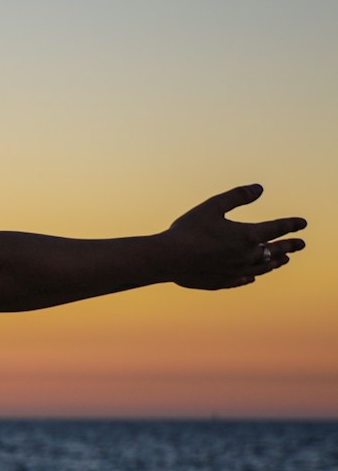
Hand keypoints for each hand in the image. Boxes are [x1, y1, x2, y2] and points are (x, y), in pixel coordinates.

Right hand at [162, 184, 306, 289]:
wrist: (168, 259)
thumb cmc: (188, 230)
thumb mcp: (213, 206)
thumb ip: (237, 196)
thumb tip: (259, 188)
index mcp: (248, 235)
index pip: (278, 228)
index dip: (292, 224)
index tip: (302, 223)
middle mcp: (247, 256)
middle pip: (275, 251)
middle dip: (290, 246)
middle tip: (301, 245)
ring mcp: (236, 271)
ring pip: (263, 267)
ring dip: (275, 262)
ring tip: (283, 260)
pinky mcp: (223, 282)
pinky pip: (244, 279)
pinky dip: (252, 275)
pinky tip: (253, 275)